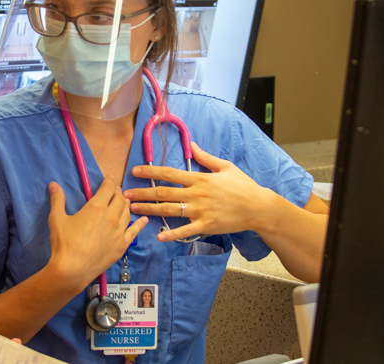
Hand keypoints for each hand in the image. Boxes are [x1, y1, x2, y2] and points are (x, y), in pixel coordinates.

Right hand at [46, 179, 147, 290]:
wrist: (73, 269)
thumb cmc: (64, 243)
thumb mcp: (57, 219)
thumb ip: (57, 200)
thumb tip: (53, 184)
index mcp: (96, 207)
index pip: (107, 189)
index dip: (109, 182)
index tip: (109, 179)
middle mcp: (111, 217)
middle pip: (119, 199)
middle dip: (118, 192)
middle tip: (115, 191)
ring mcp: (118, 231)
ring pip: (127, 212)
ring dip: (126, 204)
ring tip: (125, 201)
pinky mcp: (122, 245)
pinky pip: (134, 231)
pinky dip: (140, 223)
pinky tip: (143, 219)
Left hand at [125, 142, 281, 241]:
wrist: (258, 207)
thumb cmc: (243, 186)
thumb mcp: (225, 166)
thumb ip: (205, 158)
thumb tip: (192, 146)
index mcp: (199, 178)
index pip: (169, 173)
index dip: (150, 172)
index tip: (135, 171)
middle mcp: (196, 194)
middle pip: (164, 192)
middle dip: (143, 193)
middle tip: (125, 195)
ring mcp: (200, 210)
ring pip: (169, 210)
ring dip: (150, 211)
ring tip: (134, 211)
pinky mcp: (206, 225)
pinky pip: (186, 230)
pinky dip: (172, 234)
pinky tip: (159, 236)